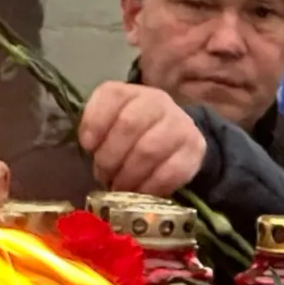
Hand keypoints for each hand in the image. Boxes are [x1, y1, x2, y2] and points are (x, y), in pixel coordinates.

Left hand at [76, 83, 205, 196]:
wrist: (175, 137)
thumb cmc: (133, 133)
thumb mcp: (111, 123)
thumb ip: (96, 128)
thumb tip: (89, 147)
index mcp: (131, 92)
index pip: (111, 96)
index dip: (95, 123)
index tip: (88, 147)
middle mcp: (158, 101)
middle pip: (129, 125)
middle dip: (110, 156)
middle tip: (103, 175)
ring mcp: (179, 124)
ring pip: (149, 150)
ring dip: (128, 175)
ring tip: (119, 187)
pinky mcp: (195, 149)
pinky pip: (170, 171)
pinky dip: (150, 186)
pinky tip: (140, 192)